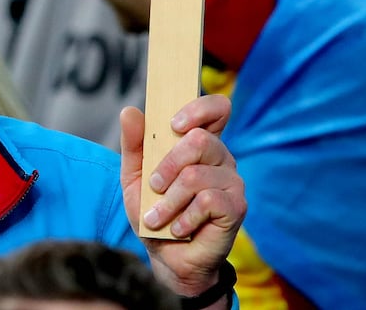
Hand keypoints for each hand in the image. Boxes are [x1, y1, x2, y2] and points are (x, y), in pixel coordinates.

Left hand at [120, 95, 246, 300]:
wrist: (165, 258)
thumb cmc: (153, 211)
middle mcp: (221, 157)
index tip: (174, 123)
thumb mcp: (134, 175)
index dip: (200, 108)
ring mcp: (232, 181)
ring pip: (196, 175)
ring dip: (169, 200)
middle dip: (168, 164)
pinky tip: (178, 228)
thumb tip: (130, 111)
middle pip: (200, 139)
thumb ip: (133, 143)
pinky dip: (184, 217)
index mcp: (201, 142)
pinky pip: (207, 201)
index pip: (217, 109)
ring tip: (157, 217)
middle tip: (154, 185)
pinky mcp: (236, 207)